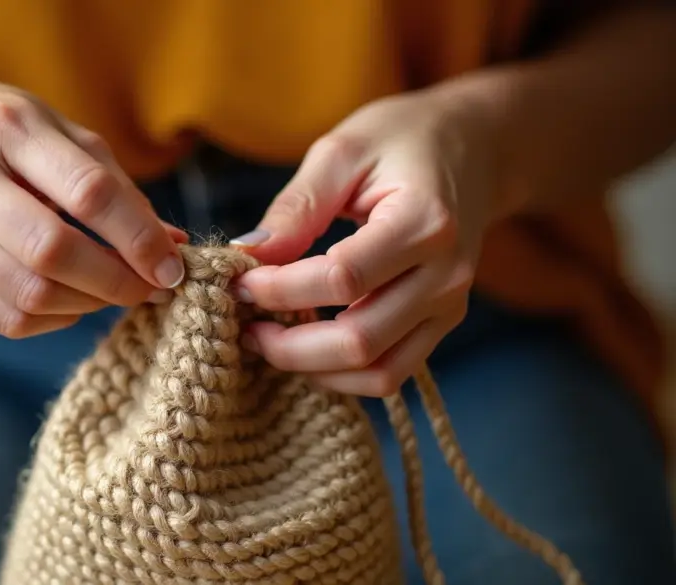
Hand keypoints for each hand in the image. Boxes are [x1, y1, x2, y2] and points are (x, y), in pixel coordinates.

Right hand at [0, 61, 186, 337]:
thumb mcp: (53, 130)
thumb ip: (113, 185)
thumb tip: (172, 246)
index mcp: (5, 126)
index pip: (87, 192)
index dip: (139, 237)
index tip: (172, 267)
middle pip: (54, 252)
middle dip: (118, 282)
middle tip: (149, 289)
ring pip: (30, 295)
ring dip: (90, 305)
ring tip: (113, 292)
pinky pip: (4, 318)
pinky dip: (53, 319)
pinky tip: (71, 302)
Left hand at [233, 91, 497, 395]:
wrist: (477, 147)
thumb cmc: (403, 139)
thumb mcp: (343, 150)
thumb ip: (297, 207)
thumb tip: (248, 254)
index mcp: (425, 221)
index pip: (342, 278)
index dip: (280, 289)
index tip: (238, 280)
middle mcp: (446, 274)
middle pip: (359, 340)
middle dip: (288, 345)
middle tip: (242, 323)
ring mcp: (449, 306)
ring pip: (377, 372)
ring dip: (312, 369)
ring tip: (266, 340)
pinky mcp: (442, 323)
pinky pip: (391, 373)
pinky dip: (341, 374)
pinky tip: (303, 347)